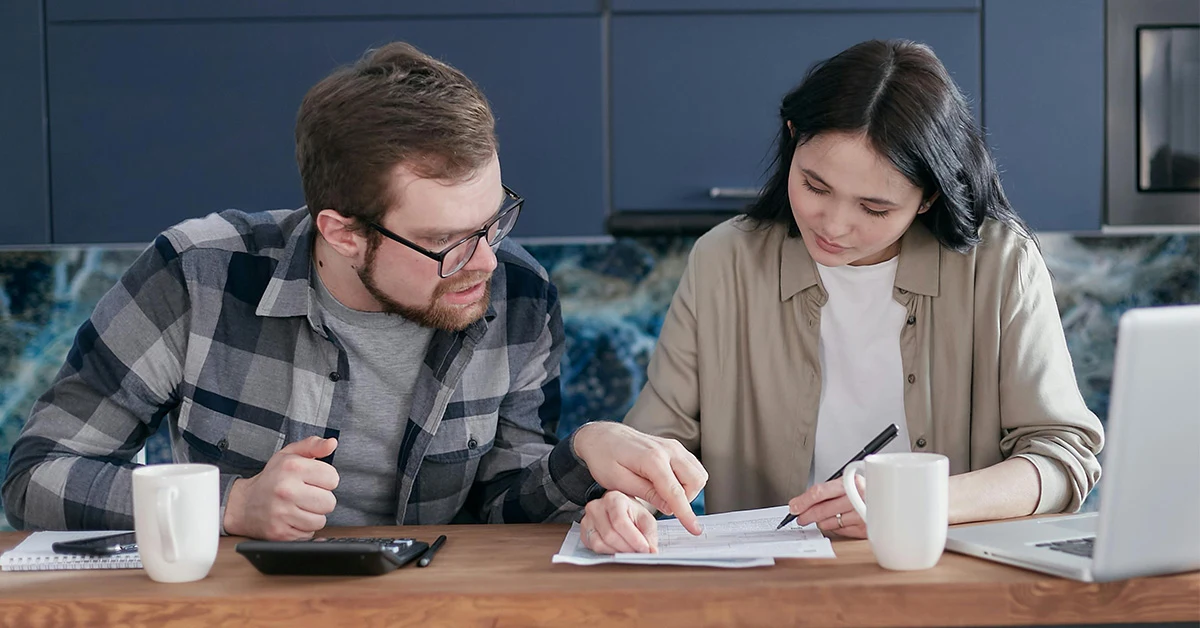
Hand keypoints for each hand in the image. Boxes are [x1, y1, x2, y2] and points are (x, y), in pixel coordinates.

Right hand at [223, 436, 339, 539]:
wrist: (243, 504)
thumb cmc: (271, 478)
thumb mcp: (289, 454)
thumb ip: (313, 445)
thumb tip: (332, 443)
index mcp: (292, 467)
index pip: (332, 478)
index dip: (326, 480)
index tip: (315, 481)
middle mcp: (286, 490)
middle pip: (329, 502)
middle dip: (322, 499)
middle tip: (308, 496)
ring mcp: (282, 513)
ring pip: (320, 520)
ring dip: (313, 515)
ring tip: (299, 507)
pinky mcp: (280, 533)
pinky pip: (308, 534)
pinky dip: (303, 528)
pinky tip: (292, 518)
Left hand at [572, 421, 706, 535]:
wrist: (602, 436)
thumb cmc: (604, 458)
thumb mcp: (618, 481)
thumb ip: (646, 494)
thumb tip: (670, 508)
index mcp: (652, 458)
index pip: (675, 491)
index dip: (686, 513)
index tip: (694, 529)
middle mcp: (668, 449)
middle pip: (695, 480)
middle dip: (686, 499)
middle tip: (664, 504)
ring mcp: (673, 446)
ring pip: (698, 473)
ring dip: (688, 490)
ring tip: (663, 494)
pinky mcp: (675, 447)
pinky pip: (692, 466)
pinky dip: (686, 480)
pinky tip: (667, 485)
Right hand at [579, 491, 658, 553]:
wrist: (618, 508)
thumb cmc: (632, 513)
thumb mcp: (646, 518)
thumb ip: (649, 534)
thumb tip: (652, 551)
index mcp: (614, 499)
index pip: (620, 522)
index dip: (634, 539)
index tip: (645, 549)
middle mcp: (597, 506)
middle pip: (610, 535)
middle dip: (627, 548)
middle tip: (639, 553)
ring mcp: (587, 518)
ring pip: (600, 543)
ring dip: (618, 552)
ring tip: (629, 551)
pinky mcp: (583, 530)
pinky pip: (594, 547)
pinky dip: (608, 552)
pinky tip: (617, 549)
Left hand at [786, 477, 866, 537]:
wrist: (888, 501)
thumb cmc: (864, 492)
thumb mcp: (846, 485)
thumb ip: (825, 492)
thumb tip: (800, 502)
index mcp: (850, 482)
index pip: (819, 492)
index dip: (803, 501)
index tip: (794, 507)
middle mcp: (857, 498)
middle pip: (822, 509)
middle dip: (807, 515)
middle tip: (800, 517)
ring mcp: (861, 514)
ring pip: (829, 522)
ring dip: (821, 522)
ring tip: (822, 518)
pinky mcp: (865, 529)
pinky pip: (840, 531)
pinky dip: (836, 527)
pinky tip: (838, 521)